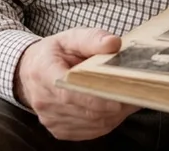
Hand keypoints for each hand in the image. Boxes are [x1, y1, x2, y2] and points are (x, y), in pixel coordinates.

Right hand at [15, 28, 140, 140]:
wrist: (30, 72)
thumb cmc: (54, 53)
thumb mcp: (70, 38)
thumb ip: (92, 38)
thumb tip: (114, 43)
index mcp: (43, 73)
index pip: (69, 92)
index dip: (95, 98)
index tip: (118, 98)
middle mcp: (44, 100)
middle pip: (84, 111)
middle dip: (114, 104)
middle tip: (139, 93)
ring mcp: (50, 119)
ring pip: (91, 123)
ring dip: (115, 114)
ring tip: (132, 98)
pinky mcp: (59, 130)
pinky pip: (89, 132)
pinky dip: (107, 122)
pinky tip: (116, 108)